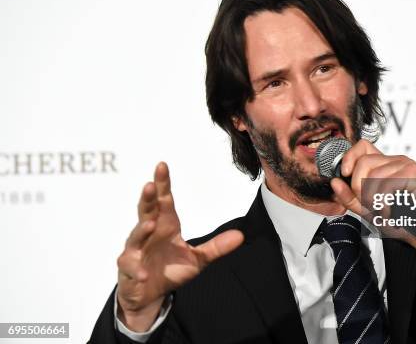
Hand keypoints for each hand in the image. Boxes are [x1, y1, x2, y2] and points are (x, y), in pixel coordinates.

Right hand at [116, 162, 243, 330]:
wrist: (149, 295)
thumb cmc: (170, 270)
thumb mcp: (198, 259)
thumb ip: (216, 247)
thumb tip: (241, 235)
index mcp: (165, 225)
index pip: (163, 200)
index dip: (162, 183)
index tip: (162, 165)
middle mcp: (148, 233)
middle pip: (146, 211)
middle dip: (147, 199)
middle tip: (149, 185)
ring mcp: (136, 250)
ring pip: (135, 236)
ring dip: (141, 231)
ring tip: (149, 225)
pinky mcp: (129, 269)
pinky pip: (130, 266)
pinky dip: (136, 268)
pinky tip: (144, 272)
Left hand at [329, 139, 415, 257]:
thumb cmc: (400, 220)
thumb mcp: (368, 209)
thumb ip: (350, 197)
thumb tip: (334, 182)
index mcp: (386, 165)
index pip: (363, 146)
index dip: (349, 157)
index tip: (344, 174)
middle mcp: (397, 160)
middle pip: (363, 162)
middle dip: (359, 188)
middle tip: (370, 206)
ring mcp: (407, 165)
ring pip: (372, 176)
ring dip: (372, 200)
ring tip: (382, 212)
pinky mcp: (414, 175)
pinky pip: (385, 185)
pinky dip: (382, 203)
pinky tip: (388, 212)